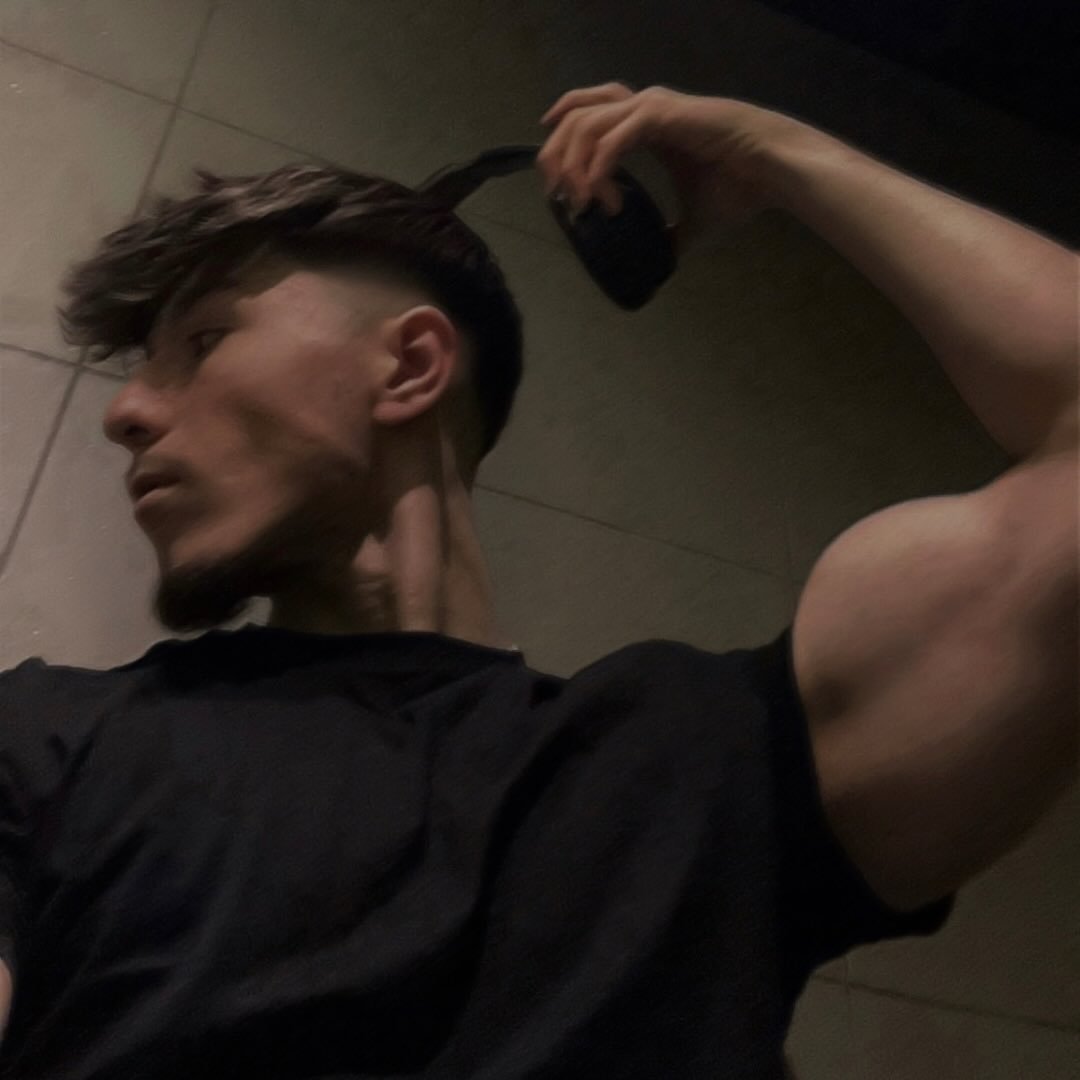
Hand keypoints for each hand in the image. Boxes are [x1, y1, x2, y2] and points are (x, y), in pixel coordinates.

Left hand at [537, 82, 810, 252]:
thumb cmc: (740, 189)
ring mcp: (651, 107)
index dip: (564, 148)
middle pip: (576, 114)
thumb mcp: (694, 222)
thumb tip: (659, 266)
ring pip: (586, 122)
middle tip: (556, 193)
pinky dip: (598, 168)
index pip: (587, 117)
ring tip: (581, 201)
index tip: (558, 187)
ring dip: (574, 165)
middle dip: (556, 153)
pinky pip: (612, 138)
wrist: (773, 172)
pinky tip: (601, 196)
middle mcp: (644, 108)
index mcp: (646, 125)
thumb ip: (669, 237)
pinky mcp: (661, 114)